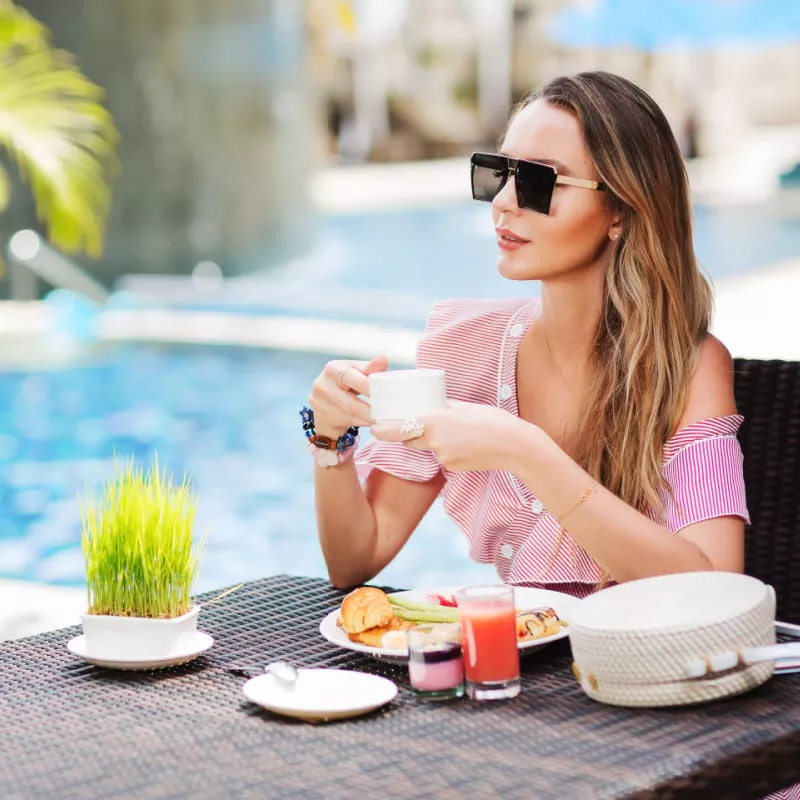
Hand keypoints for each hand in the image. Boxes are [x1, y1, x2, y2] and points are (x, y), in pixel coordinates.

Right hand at [307, 356, 386, 437]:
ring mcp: (319, 401)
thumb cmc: (347, 384)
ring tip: (382, 418)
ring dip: (368, 417)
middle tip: (386, 412)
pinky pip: (346, 421)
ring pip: (349, 413)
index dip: (367, 387)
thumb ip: (370, 369)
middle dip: (370, 408)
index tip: (384, 394)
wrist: (327, 402)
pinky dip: (362, 422)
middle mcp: (322, 384)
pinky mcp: (321, 416)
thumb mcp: (358, 373)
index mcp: (333, 368)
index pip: (350, 377)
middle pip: (349, 401)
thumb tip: (382, 360)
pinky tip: (371, 422)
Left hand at [370, 400, 523, 472]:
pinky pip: (442, 458)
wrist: (514, 446)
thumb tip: (430, 405)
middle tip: (421, 425)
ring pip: (428, 449)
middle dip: (411, 433)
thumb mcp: (463, 407)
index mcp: (435, 420)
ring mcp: (442, 456)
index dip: (385, 430)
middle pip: (411, 440)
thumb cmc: (492, 420)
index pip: (400, 428)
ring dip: (434, 441)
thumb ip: (443, 408)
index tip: (375, 428)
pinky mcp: (451, 467)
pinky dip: (448, 451)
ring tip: (459, 433)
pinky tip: (466, 445)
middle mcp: (434, 440)